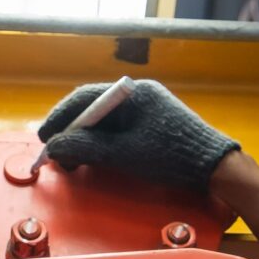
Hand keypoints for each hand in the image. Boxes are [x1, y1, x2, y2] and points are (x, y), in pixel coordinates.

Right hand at [36, 80, 239, 194]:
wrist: (213, 166)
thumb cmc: (171, 155)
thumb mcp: (123, 153)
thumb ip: (86, 148)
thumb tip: (54, 147)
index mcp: (131, 92)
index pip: (84, 99)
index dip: (60, 118)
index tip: (45, 139)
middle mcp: (137, 94)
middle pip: (93, 109)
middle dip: (71, 131)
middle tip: (56, 154)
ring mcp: (146, 108)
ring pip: (105, 121)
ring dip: (85, 139)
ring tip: (73, 160)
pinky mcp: (153, 123)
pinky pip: (119, 128)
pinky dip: (102, 142)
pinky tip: (95, 157)